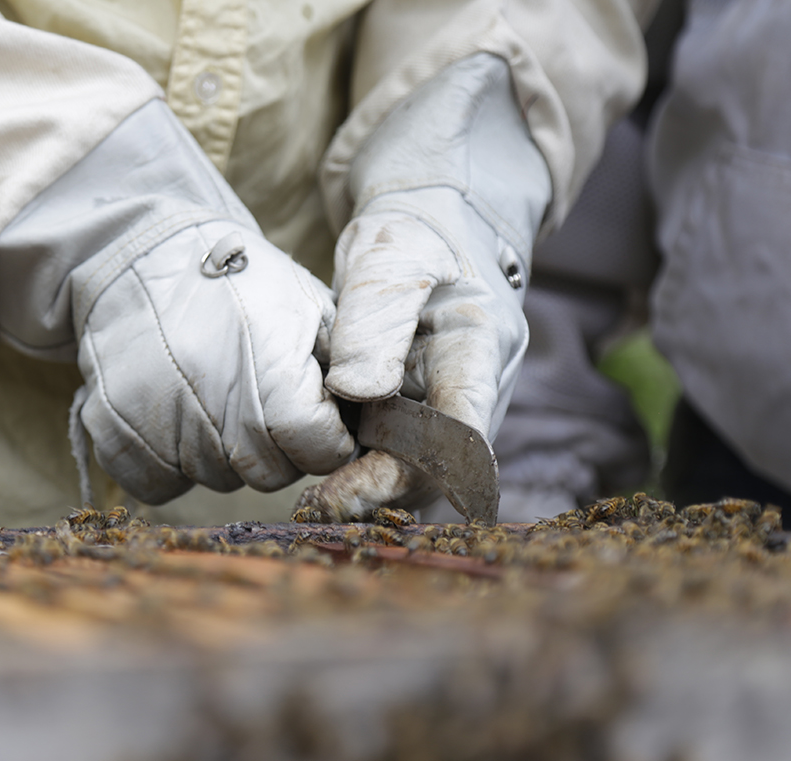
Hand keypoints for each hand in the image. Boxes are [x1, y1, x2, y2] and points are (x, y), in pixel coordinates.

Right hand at [0, 99, 353, 504]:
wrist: (142, 254)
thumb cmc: (240, 284)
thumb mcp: (309, 307)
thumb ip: (345, 368)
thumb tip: (376, 423)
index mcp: (269, 362)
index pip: (317, 449)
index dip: (325, 438)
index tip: (316, 419)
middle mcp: (211, 394)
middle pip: (268, 472)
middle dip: (281, 450)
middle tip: (268, 410)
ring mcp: (155, 415)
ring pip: (216, 480)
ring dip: (228, 455)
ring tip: (220, 402)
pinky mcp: (111, 427)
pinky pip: (158, 484)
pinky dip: (173, 465)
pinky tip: (180, 421)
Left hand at [299, 195, 528, 519]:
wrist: (427, 224)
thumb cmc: (416, 232)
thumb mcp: (394, 256)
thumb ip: (376, 319)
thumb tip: (353, 392)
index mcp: (481, 354)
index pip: (460, 437)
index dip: (407, 475)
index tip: (346, 494)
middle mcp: (469, 392)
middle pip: (436, 467)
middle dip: (379, 492)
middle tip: (316, 506)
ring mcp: (442, 405)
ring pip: (412, 466)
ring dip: (365, 484)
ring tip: (310, 496)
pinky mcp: (413, 408)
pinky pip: (390, 450)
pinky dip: (354, 463)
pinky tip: (312, 462)